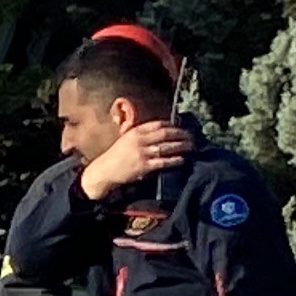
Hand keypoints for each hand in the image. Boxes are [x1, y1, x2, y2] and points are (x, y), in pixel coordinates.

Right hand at [79, 119, 194, 199]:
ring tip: (191, 147)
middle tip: (191, 136)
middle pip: (166, 133)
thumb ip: (141, 135)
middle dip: (181, 134)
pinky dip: (175, 160)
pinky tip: (182, 159)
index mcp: (135, 132)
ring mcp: (142, 153)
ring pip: (167, 147)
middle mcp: (139, 141)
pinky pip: (164, 162)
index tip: (181, 127)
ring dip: (182, 146)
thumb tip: (161, 133)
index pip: (158, 124)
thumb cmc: (116, 156)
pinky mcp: (144, 166)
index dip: (172, 125)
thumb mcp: (126, 140)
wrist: (103, 171)